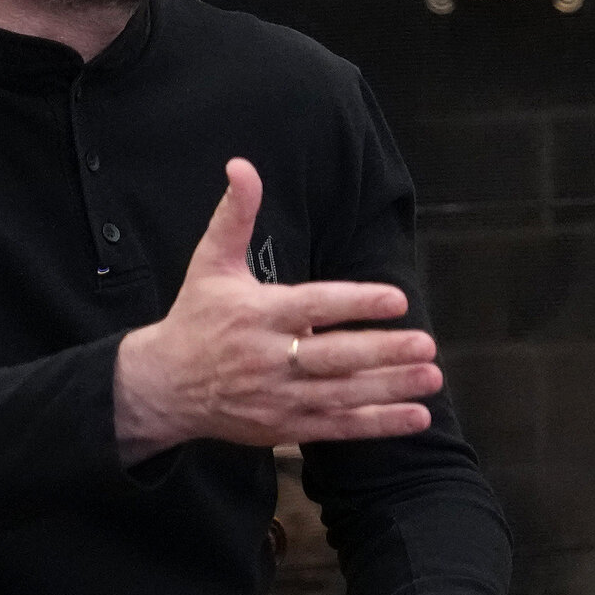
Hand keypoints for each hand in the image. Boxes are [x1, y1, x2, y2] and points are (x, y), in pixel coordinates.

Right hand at [113, 160, 445, 458]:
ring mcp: (277, 397)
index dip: (355, 303)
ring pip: (341, 395)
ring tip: (432, 376)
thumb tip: (242, 166)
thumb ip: (234, 216)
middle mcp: (268, 359)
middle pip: (332, 357)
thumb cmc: (196, 318)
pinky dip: (379, 424)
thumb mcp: (210, 263)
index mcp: (256, 315)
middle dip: (381, 352)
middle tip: (425, 344)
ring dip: (390, 388)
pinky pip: (338, 427)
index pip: (313, 307)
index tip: (397, 299)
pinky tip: (417, 416)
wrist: (162, 386)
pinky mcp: (284, 426)